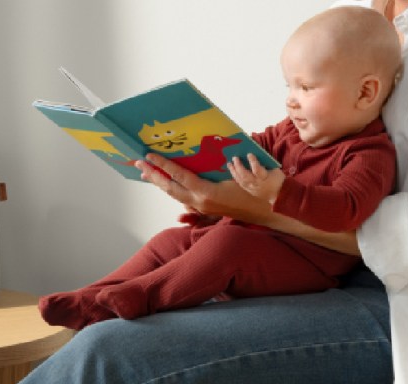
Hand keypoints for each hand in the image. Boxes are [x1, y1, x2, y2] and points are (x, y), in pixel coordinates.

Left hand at [135, 153, 273, 222]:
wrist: (268, 210)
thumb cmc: (256, 188)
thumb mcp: (238, 171)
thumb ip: (219, 162)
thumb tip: (203, 148)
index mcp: (206, 192)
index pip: (178, 175)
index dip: (162, 165)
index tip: (148, 156)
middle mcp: (201, 202)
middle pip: (170, 188)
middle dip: (154, 175)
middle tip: (139, 164)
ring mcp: (203, 208)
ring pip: (175, 195)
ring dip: (161, 183)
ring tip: (147, 173)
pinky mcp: (206, 209)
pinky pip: (184, 198)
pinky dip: (172, 189)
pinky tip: (168, 183)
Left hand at [228, 154, 285, 202]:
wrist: (278, 194)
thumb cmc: (277, 179)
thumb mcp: (275, 170)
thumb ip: (266, 163)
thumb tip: (255, 153)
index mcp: (265, 177)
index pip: (257, 170)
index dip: (252, 162)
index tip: (249, 154)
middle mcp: (257, 184)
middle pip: (245, 175)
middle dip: (239, 166)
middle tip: (235, 157)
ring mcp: (252, 188)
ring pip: (240, 180)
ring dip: (234, 171)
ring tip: (229, 163)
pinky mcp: (249, 191)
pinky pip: (240, 183)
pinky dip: (235, 176)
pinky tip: (232, 171)